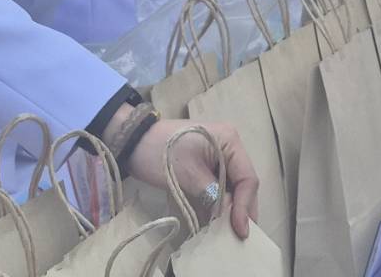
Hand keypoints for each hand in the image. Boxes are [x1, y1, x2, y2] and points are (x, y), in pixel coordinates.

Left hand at [126, 118, 260, 239]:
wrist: (132, 142)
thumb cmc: (160, 153)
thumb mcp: (187, 174)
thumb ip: (213, 195)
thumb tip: (231, 219)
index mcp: (230, 142)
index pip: (247, 178)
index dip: (245, 207)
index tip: (240, 231)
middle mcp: (229, 149)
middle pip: (242, 185)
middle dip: (240, 211)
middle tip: (239, 238)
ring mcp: (218, 159)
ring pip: (231, 190)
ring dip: (229, 213)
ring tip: (229, 237)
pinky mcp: (206, 169)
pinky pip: (218, 190)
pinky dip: (216, 208)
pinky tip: (214, 226)